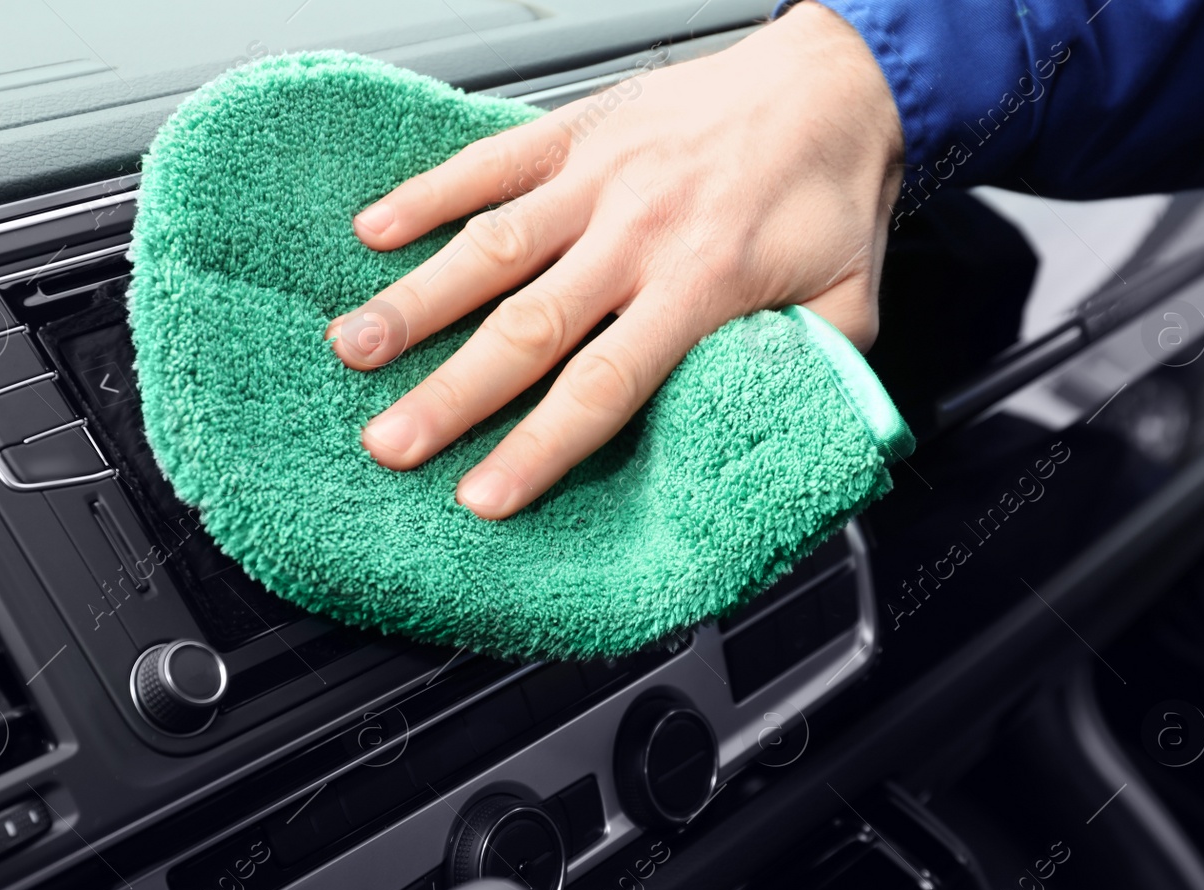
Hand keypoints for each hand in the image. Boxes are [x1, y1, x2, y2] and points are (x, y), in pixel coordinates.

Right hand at [327, 1, 902, 518]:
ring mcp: (600, 179)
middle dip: (451, 393)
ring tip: (353, 347)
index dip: (538, 446)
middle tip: (389, 443)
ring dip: (417, 300)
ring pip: (493, 247)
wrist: (835, 80)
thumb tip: (761, 435)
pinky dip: (430, 193)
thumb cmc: (830, 194)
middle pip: (529, 328)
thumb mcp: (850, 304)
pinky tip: (374, 230)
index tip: (484, 495)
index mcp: (704, 285)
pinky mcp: (579, 131)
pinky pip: (493, 161)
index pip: (605, 385)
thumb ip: (804, 375)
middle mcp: (640, 233)